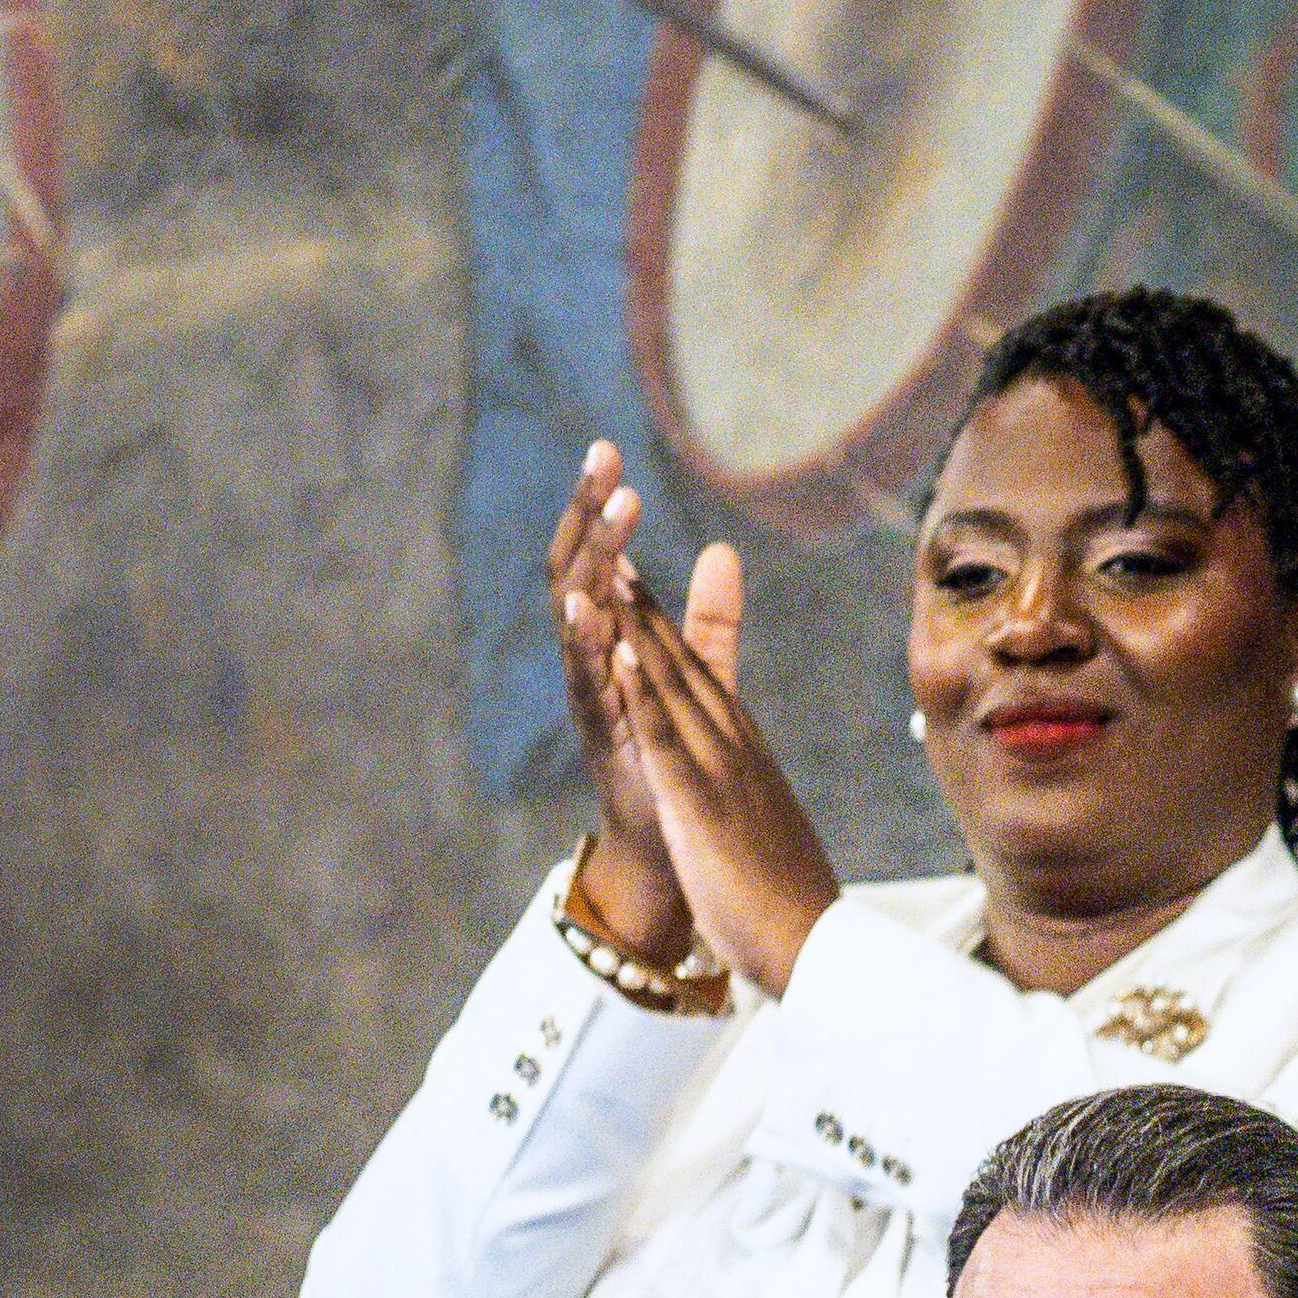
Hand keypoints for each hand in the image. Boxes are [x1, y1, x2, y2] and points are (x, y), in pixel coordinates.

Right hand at [545, 442, 702, 951]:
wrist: (671, 847)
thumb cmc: (673, 759)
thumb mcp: (695, 677)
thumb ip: (709, 619)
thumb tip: (721, 549)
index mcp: (610, 639)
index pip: (599, 558)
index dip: (599, 508)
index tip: (607, 450)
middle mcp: (590, 661)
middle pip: (577, 572)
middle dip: (586, 517)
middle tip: (599, 461)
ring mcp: (592, 697)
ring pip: (576, 622)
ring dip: (591, 569)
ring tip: (601, 522)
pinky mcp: (604, 738)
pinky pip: (589, 685)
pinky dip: (588, 648)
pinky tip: (592, 611)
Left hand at [606, 559, 843, 996]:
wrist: (812, 942)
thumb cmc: (783, 892)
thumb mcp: (757, 820)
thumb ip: (743, 783)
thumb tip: (737, 768)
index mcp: (739, 750)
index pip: (694, 673)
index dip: (658, 619)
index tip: (628, 571)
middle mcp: (731, 745)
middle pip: (680, 663)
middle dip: (641, 601)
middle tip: (612, 536)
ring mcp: (718, 769)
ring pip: (671, 684)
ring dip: (638, 624)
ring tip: (610, 567)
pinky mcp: (700, 803)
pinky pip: (666, 738)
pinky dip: (642, 691)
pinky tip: (620, 653)